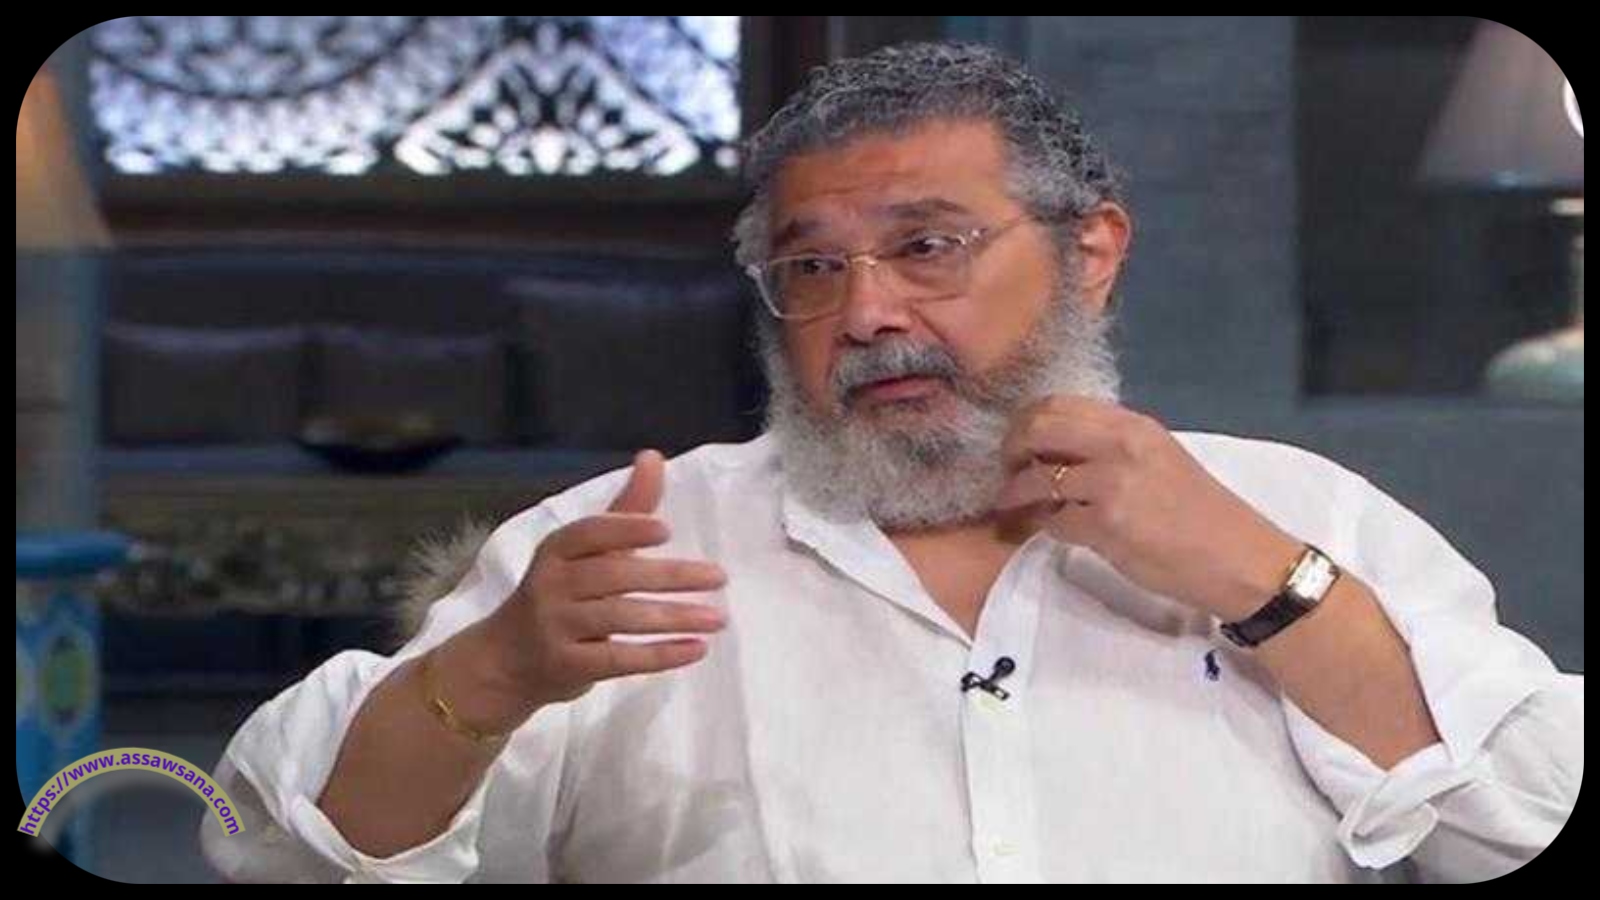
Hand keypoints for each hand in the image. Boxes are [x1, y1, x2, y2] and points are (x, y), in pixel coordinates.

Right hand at [476, 449, 728, 711]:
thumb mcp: (586, 552)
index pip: (589, 533)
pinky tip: (696, 650)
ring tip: (717, 619)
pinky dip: (660, 655)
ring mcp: (556, 627)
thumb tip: (653, 456)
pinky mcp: (567, 666)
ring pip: (621, 618)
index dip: (625, 529)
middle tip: (718, 577)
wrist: (506, 661)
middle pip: (614, 576)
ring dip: (674, 618)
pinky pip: (619, 659)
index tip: (666, 530)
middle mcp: (551, 585)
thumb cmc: (560, 595)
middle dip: (670, 576)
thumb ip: (626, 510)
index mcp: (556, 550)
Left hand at [994, 396, 1301, 619]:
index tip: (1018, 441)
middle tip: (1006, 470)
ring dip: (1016, 494)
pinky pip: (1054, 521)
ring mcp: (1112, 485)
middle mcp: (1121, 446)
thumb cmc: (1201, 514)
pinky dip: (1044, 526)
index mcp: (1134, 425)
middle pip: (1038, 428)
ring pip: (1038, 479)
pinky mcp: (1106, 527)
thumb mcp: (1160, 460)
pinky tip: (1049, 530)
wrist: (1239, 558)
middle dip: (1011, 450)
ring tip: (1011, 505)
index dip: (1026, 421)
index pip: (1058, 404)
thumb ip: (1112, 448)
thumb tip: (1058, 451)